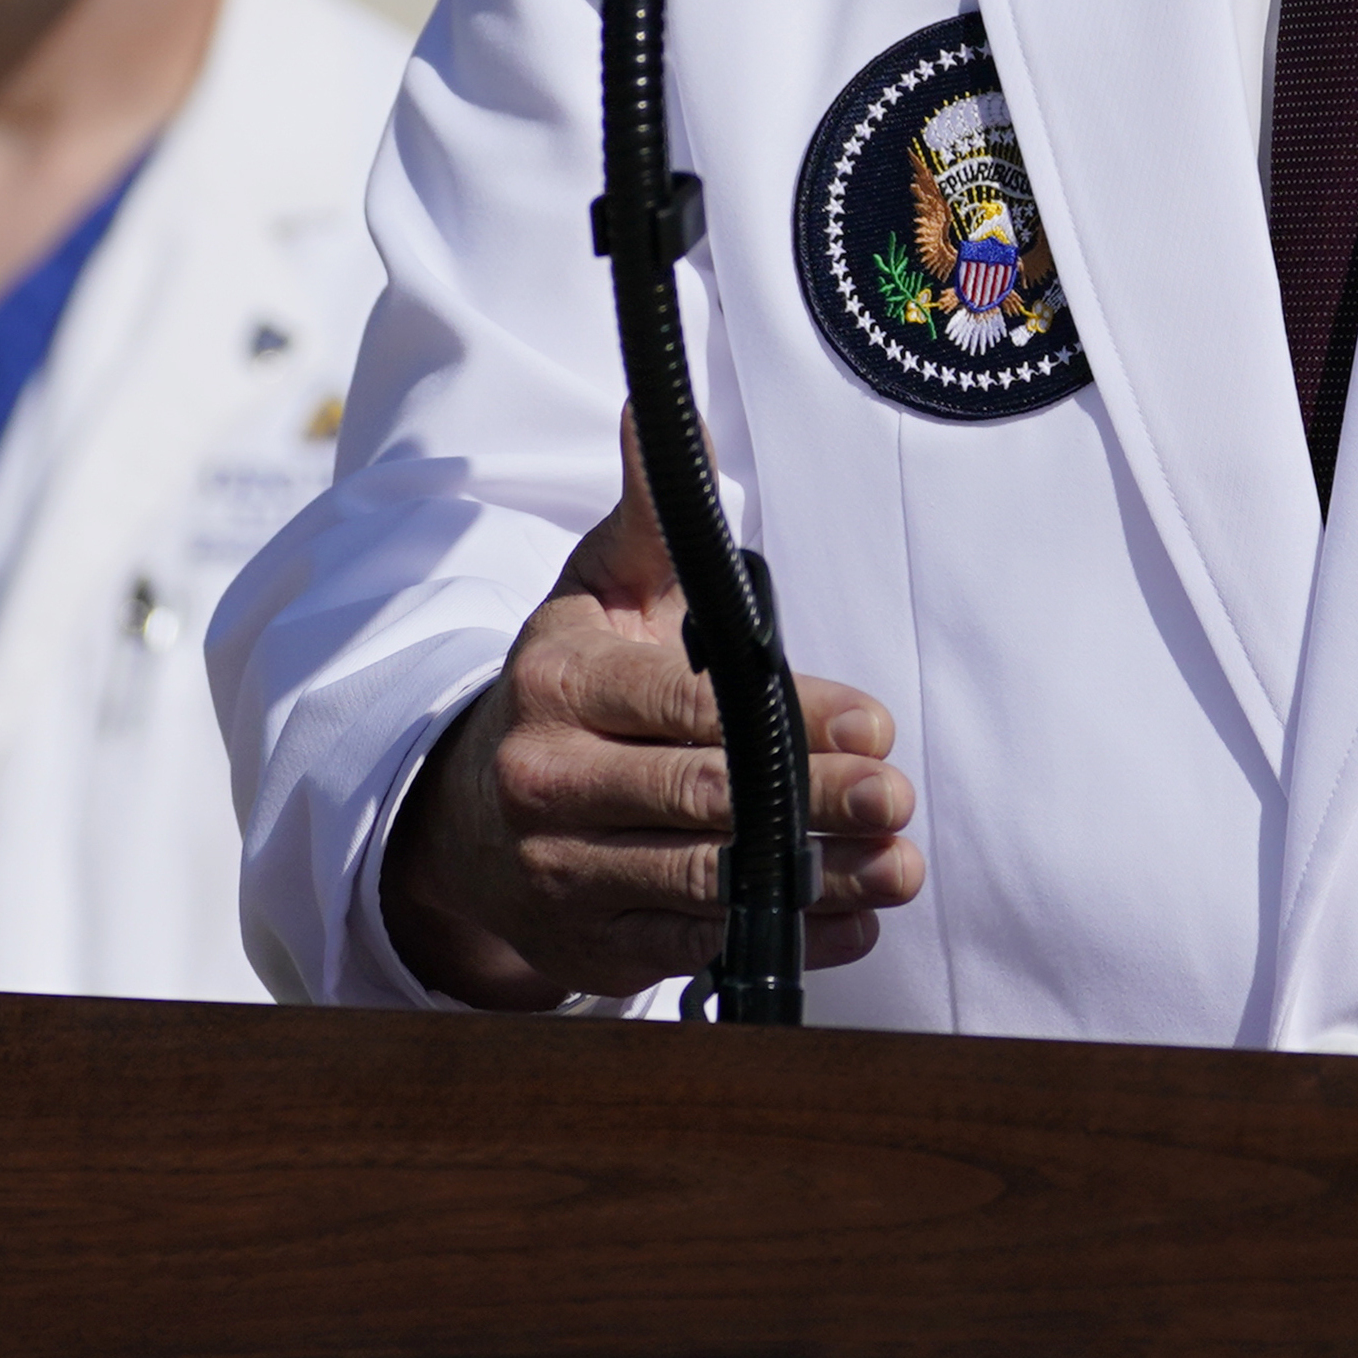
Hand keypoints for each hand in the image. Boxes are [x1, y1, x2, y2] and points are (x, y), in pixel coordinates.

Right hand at [382, 422, 923, 1004]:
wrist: (460, 816)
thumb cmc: (565, 685)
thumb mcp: (594, 590)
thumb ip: (648, 514)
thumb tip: (657, 409)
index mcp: (560, 684)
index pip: (685, 704)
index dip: (785, 717)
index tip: (874, 725)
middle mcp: (549, 782)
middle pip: (698, 799)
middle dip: (809, 803)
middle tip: (896, 798)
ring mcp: (562, 875)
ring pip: (703, 883)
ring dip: (811, 884)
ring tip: (897, 869)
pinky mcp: (587, 947)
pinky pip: (693, 948)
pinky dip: (778, 942)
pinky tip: (850, 926)